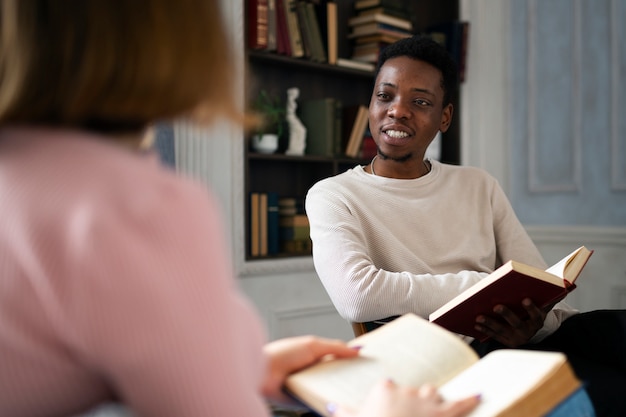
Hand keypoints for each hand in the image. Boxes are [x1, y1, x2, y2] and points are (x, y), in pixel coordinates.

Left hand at [261, 336, 359, 402]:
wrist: (263, 372)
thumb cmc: (283, 354)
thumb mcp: (313, 345)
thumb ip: (336, 347)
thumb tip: (357, 349)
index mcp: (314, 356)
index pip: (337, 359)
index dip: (351, 362)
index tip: (366, 365)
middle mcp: (312, 372)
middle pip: (336, 376)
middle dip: (348, 379)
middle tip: (365, 381)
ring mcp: (308, 387)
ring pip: (329, 391)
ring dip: (339, 392)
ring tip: (355, 392)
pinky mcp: (304, 401)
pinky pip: (319, 402)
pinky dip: (327, 402)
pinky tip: (338, 402)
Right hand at [331, 379, 479, 416]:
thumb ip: (343, 412)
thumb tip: (333, 407)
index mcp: (384, 388)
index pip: (387, 387)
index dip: (387, 400)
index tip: (385, 409)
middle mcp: (406, 390)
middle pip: (411, 390)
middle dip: (410, 402)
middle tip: (406, 416)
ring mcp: (426, 401)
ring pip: (432, 392)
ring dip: (432, 399)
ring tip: (431, 408)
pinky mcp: (444, 414)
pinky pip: (460, 404)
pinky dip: (470, 399)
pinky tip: (478, 395)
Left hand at [474, 298, 547, 346]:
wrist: (529, 328)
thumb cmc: (529, 310)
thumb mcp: (535, 305)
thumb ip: (533, 295)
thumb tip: (525, 281)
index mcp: (537, 320)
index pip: (536, 315)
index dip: (531, 308)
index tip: (525, 299)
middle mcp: (529, 331)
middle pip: (517, 323)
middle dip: (507, 314)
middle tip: (496, 307)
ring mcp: (518, 338)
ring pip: (503, 330)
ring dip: (490, 323)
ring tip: (479, 317)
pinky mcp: (508, 342)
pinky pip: (495, 336)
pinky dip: (485, 330)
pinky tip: (476, 325)